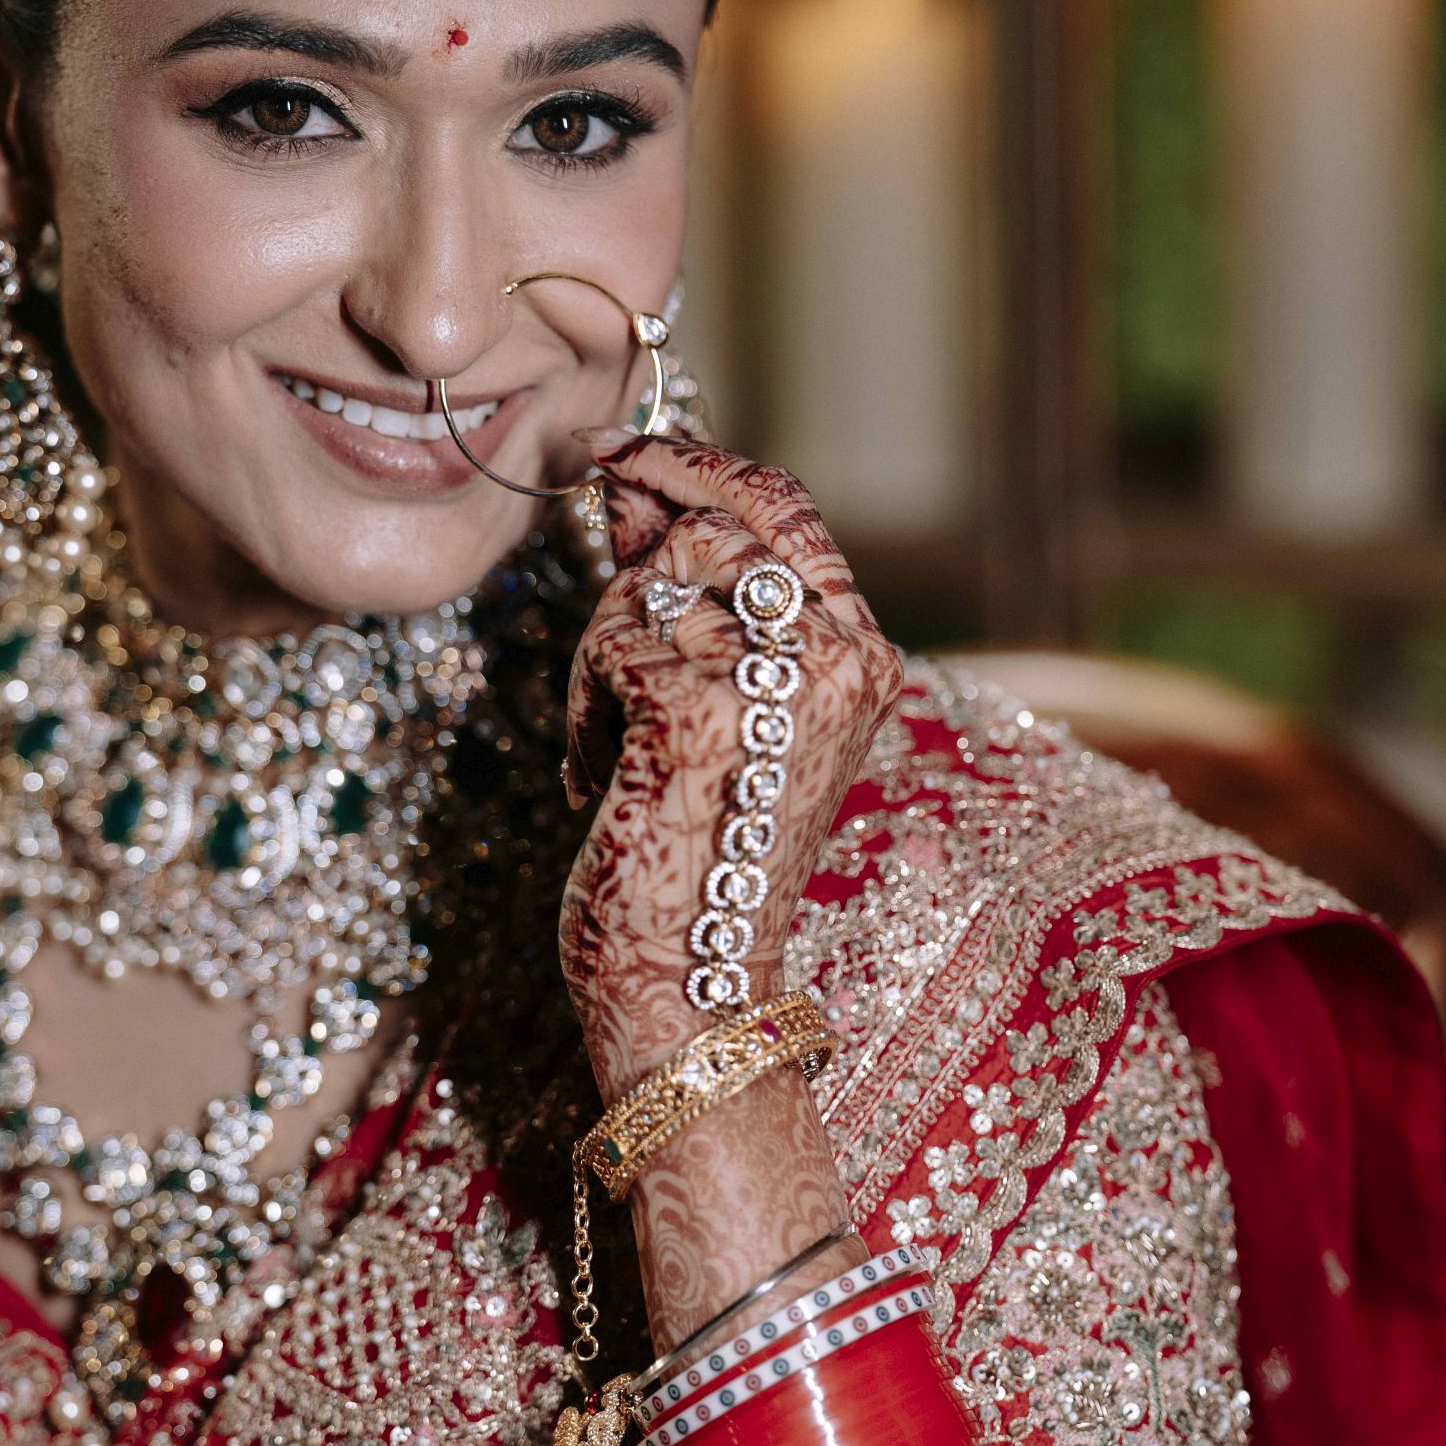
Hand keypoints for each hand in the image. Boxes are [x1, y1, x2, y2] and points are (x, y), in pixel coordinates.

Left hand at [559, 437, 903, 1098]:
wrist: (692, 991)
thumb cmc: (695, 861)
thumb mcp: (718, 712)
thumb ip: (694, 602)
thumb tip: (631, 486)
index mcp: (863, 658)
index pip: (784, 508)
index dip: (698, 466)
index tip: (623, 453)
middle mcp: (839, 657)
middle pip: (713, 529)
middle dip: (635, 567)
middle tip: (598, 620)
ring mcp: (775, 680)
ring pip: (651, 580)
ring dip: (604, 653)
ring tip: (616, 743)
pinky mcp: (695, 707)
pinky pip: (607, 639)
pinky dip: (583, 708)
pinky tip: (602, 779)